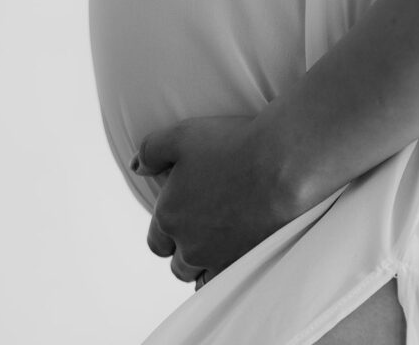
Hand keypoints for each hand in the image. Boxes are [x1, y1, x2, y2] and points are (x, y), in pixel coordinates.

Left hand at [130, 115, 300, 289]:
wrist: (281, 162)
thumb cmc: (232, 144)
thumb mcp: (182, 135)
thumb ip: (152, 150)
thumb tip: (136, 166)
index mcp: (169, 215)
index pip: (157, 241)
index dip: (167, 233)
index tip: (181, 220)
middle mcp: (189, 244)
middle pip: (178, 265)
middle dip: (185, 251)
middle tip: (202, 231)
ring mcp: (218, 258)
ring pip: (201, 278)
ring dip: (204, 267)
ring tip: (218, 248)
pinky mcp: (246, 263)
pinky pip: (228, 283)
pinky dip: (226, 274)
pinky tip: (235, 258)